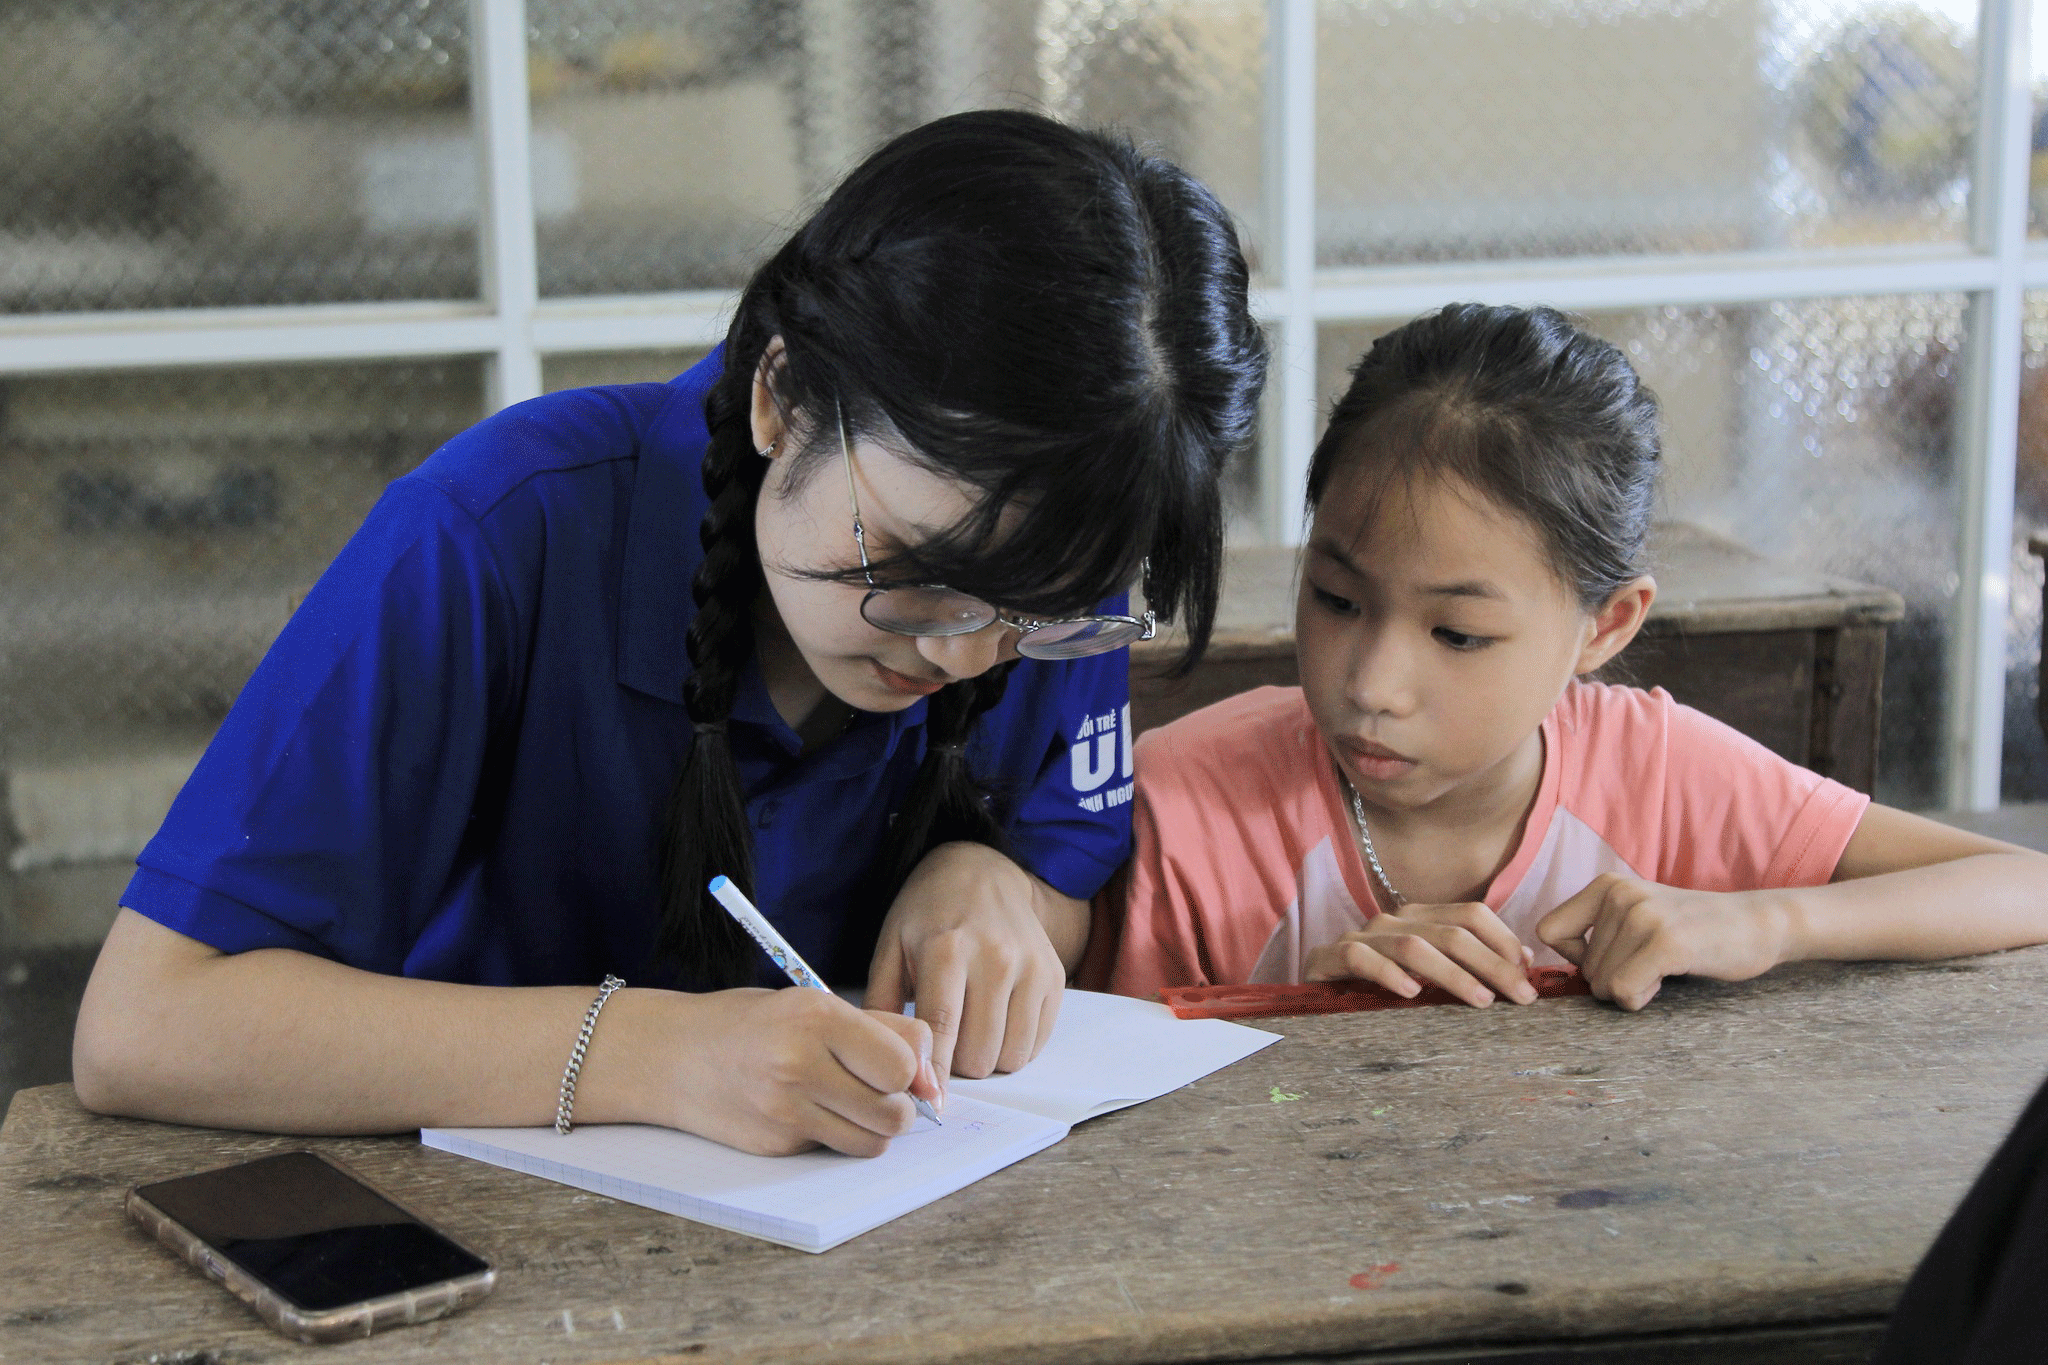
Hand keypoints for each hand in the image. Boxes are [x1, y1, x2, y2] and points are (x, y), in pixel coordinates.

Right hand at [655, 987, 941, 1156]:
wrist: (673, 1055)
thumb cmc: (754, 1024)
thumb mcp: (815, 1004)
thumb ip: (884, 1032)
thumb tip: (933, 1084)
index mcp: (816, 1017)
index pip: (902, 1065)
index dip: (909, 1070)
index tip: (895, 1065)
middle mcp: (799, 1064)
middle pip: (895, 1113)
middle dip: (897, 1106)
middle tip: (875, 1089)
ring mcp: (785, 1111)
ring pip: (873, 1143)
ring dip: (872, 1128)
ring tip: (847, 1103)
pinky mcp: (776, 1145)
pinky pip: (835, 1151)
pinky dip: (836, 1137)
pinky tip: (808, 1112)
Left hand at [866, 841, 1066, 1079]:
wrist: (981, 873)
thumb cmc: (927, 914)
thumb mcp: (890, 946)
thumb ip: (882, 1005)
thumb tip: (880, 1063)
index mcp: (947, 948)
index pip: (942, 1029)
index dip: (933, 1073)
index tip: (925, 1102)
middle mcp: (996, 957)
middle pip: (979, 1054)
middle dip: (958, 1064)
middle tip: (946, 1045)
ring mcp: (1031, 967)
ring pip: (1011, 1056)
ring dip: (987, 1058)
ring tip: (970, 1031)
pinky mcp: (1054, 978)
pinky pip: (1036, 1043)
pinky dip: (1014, 1046)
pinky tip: (995, 1020)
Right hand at [1304, 902, 1537, 1006]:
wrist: (1317, 996)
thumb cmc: (1381, 990)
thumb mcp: (1430, 975)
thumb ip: (1469, 964)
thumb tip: (1525, 961)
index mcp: (1420, 918)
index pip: (1472, 914)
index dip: (1504, 939)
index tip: (1528, 971)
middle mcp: (1393, 921)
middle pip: (1452, 932)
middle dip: (1493, 964)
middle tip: (1522, 996)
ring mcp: (1361, 938)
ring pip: (1413, 946)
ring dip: (1453, 974)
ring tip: (1482, 1001)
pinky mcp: (1327, 958)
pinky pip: (1360, 959)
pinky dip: (1388, 974)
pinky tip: (1412, 994)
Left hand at [1536, 873, 1789, 1010]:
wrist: (1758, 925)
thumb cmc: (1693, 931)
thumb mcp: (1636, 917)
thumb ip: (1596, 935)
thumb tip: (1543, 971)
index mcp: (1605, 886)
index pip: (1548, 932)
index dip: (1575, 957)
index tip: (1614, 957)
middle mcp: (1619, 895)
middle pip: (1582, 968)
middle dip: (1614, 979)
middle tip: (1655, 963)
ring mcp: (1642, 917)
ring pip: (1602, 984)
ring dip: (1633, 989)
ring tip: (1666, 967)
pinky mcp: (1666, 943)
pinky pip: (1622, 991)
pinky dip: (1641, 999)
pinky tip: (1667, 980)